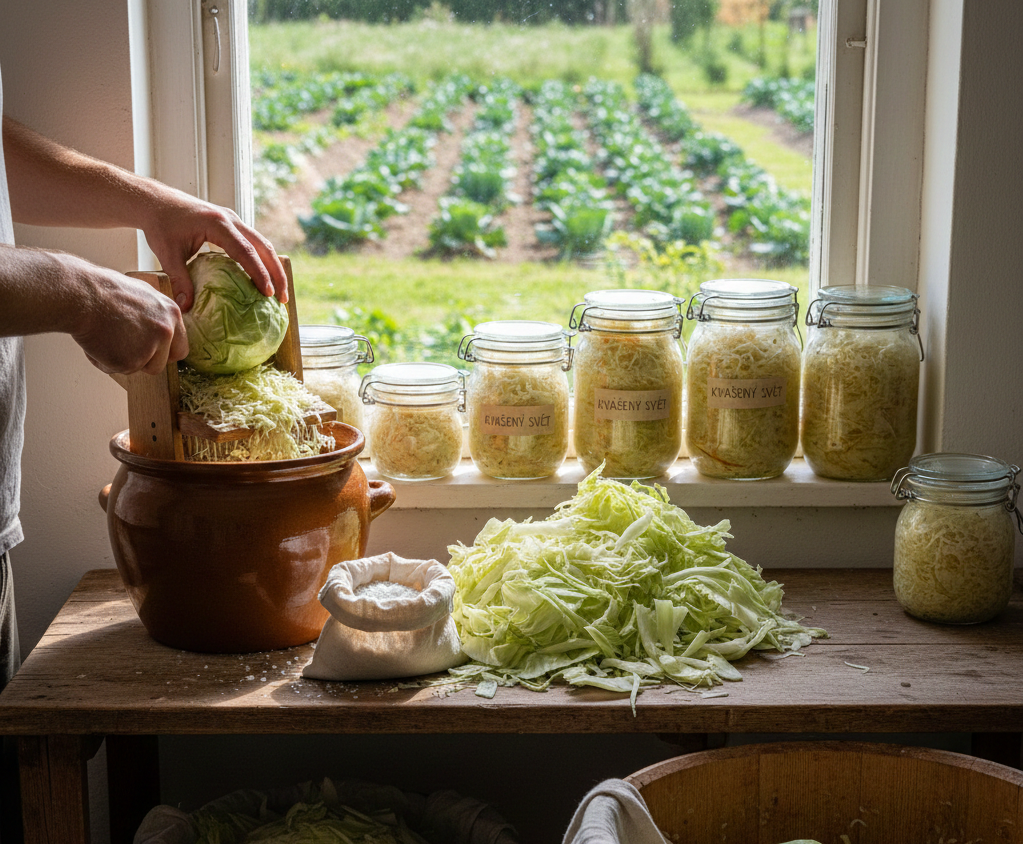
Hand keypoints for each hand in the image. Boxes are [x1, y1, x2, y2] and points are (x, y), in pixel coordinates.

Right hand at [69, 260, 188, 375]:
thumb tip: (156, 327)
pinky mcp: (130, 361)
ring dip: (122, 360)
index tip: (151, 354)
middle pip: (161, 364)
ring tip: (106, 338)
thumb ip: (155, 315)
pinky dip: (102, 360)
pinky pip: (115, 369)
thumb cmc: (103, 290)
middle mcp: (166, 332)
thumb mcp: (142, 295)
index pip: (180, 347)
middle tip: (124, 350)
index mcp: (171, 313)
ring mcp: (150, 347)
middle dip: (144, 362)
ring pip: (138, 368)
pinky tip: (96, 341)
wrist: (82, 294)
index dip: (164, 354)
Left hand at [138, 186, 287, 311]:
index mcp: (218, 224)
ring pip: (263, 244)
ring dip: (273, 267)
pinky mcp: (232, 225)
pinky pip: (254, 243)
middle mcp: (231, 219)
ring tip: (279, 292)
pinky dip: (263, 260)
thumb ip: (179, 280)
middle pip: (264, 247)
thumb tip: (186, 308)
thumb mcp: (167, 254)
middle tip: (282, 298)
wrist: (156, 201)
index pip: (246, 251)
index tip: (268, 293)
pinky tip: (264, 277)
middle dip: (276, 273)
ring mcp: (234, 220)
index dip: (259, 273)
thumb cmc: (160, 224)